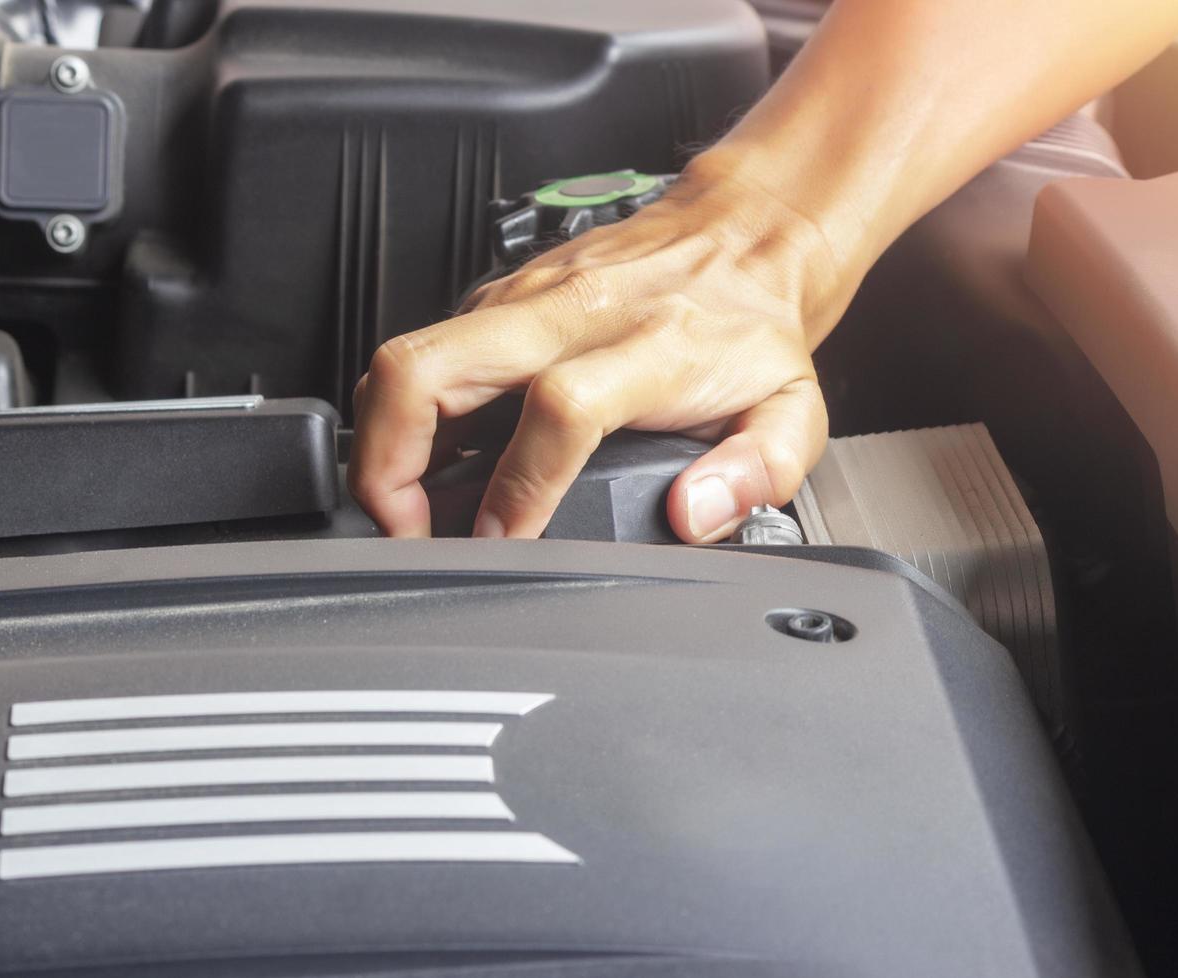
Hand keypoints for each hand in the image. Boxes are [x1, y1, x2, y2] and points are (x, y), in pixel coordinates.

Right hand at [348, 153, 843, 542]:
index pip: (558, 409)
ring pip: (405, 357)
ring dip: (384, 441)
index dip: (517, 489)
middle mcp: (569, 312)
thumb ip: (756, 473)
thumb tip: (692, 515)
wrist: (741, 238)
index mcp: (646, 344)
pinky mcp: (499, 297)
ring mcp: (523, 298)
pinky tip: (440, 458)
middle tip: (406, 528)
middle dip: (388, 466)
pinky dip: (409, 413)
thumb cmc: (753, 328)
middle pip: (427, 369)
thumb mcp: (793, 413)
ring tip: (409, 506)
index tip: (504, 540)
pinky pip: (425, 351)